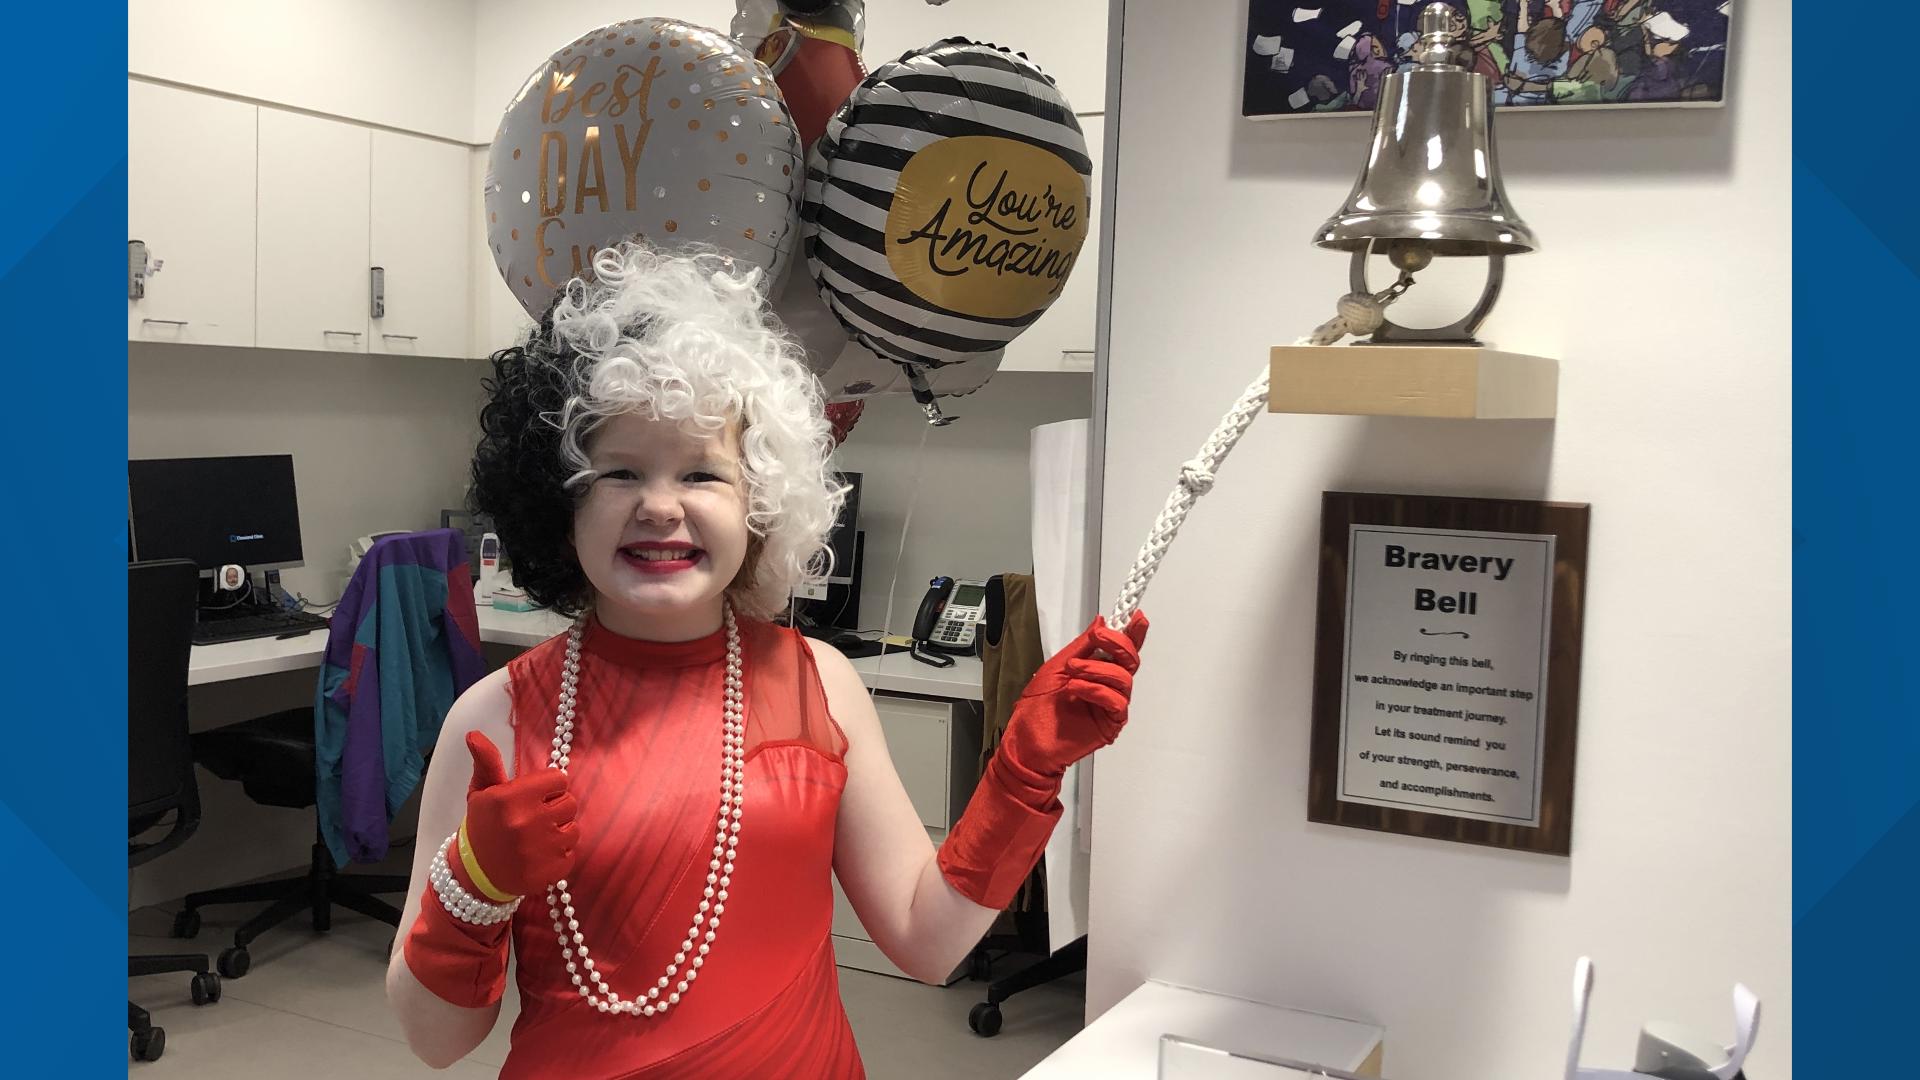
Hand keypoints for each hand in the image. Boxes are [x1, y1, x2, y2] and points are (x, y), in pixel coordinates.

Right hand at [459, 732, 579, 899]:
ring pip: (574, 828)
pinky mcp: (551, 871)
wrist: (476, 875)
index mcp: (510, 798)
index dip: (548, 787)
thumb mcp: (482, 792)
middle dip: (554, 808)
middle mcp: (527, 822)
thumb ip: (487, 761)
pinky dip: (559, 855)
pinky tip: (538, 856)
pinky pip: (572, 853)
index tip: (534, 796)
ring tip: (536, 838)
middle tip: (534, 818)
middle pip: (570, 802)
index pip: (558, 779)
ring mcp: (540, 849)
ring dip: (559, 832)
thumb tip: (474, 734)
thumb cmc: (483, 826)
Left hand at [998, 611, 1149, 783]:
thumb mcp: (1058, 666)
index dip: (1133, 632)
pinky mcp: (1111, 724)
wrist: (1027, 740)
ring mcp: (1111, 705)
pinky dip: (1097, 690)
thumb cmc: (1038, 705)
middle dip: (1117, 644)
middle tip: (1097, 639)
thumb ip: (1082, 646)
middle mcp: (1109, 686)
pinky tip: (1077, 689)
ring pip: (1123, 679)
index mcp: (1099, 670)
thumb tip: (1102, 622)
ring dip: (1098, 668)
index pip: (1122, 649)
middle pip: (1130, 660)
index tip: (1137, 616)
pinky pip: (1116, 702)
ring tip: (1073, 670)